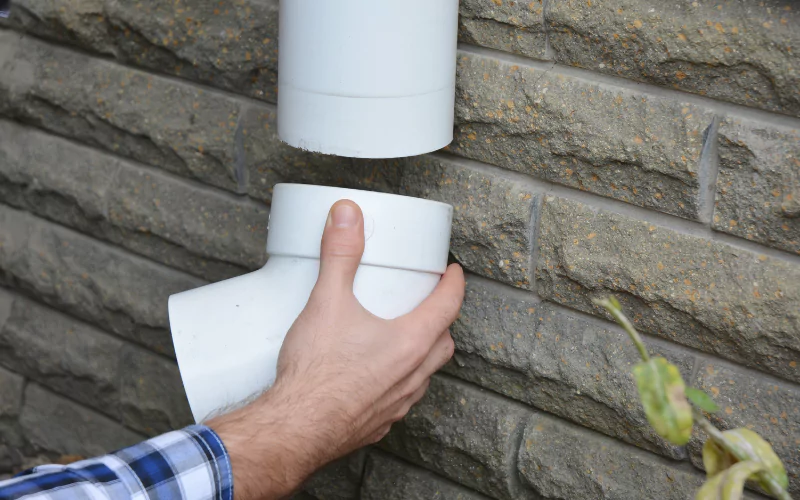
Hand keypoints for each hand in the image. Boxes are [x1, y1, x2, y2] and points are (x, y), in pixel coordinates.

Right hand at [209, 200, 464, 499]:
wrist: (295, 428)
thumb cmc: (316, 373)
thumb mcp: (327, 300)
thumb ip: (339, 254)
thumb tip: (348, 217)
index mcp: (411, 342)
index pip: (449, 305)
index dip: (453, 283)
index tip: (452, 272)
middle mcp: (412, 375)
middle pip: (443, 341)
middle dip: (440, 318)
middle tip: (426, 300)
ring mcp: (398, 403)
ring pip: (424, 373)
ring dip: (420, 352)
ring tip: (397, 335)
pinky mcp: (378, 422)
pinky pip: (399, 396)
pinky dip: (396, 380)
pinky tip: (372, 373)